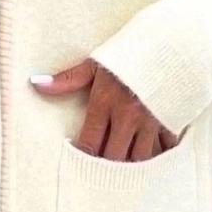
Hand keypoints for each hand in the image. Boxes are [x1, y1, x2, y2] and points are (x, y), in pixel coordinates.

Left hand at [30, 58, 180, 160]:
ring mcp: (152, 120)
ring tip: (123, 170)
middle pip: (113, 157)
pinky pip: (165, 148)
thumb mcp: (97, 62)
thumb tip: (36, 83)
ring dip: (131, 164)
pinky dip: (158, 154)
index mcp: (106, 102)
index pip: (88, 143)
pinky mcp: (173, 120)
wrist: (175, 40)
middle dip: (106, 166)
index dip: (82, 157)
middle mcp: (128, 116)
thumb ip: (68, 79)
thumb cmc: (132, 50)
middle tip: (100, 171)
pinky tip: (152, 158)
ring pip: (140, 159)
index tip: (78, 160)